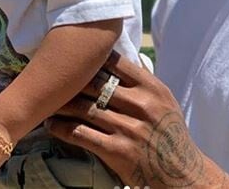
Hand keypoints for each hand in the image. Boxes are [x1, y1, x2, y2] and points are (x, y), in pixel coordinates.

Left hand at [47, 51, 228, 188]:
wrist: (181, 171)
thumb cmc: (169, 131)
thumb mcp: (164, 99)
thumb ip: (142, 80)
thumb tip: (117, 57)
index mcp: (152, 88)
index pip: (117, 63)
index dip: (93, 59)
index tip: (76, 58)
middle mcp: (141, 105)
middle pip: (97, 84)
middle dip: (73, 81)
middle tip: (53, 78)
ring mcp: (129, 128)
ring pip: (86, 108)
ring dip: (62, 104)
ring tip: (47, 101)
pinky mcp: (117, 151)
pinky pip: (82, 134)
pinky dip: (63, 128)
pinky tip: (51, 124)